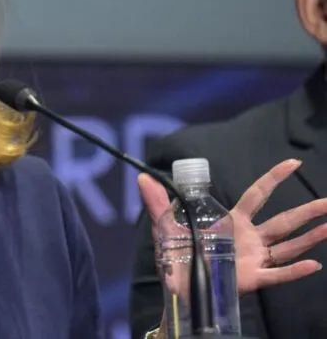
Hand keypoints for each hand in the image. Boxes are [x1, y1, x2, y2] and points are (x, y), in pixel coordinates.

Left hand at [139, 159, 325, 296]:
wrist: (177, 289)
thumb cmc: (177, 256)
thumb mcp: (165, 227)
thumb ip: (158, 203)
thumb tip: (142, 178)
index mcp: (232, 221)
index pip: (257, 195)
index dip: (274, 178)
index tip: (293, 163)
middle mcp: (249, 238)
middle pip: (283, 221)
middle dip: (307, 211)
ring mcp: (253, 258)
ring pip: (288, 246)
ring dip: (311, 237)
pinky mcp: (250, 279)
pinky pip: (277, 274)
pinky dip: (295, 271)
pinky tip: (314, 265)